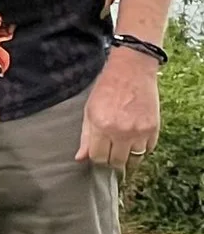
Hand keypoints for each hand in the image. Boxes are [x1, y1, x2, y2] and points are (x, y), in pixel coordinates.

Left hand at [77, 47, 162, 166]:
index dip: (97, 159)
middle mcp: (122, 132)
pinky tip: (135, 142)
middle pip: (117, 162)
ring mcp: (140, 131)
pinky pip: (149, 150)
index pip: (98, 158)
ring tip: (123, 151)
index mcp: (102, 127)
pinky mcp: (154, 128)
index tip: (98, 155)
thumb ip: (86, 137)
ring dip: (128, 159)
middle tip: (110, 156)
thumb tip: (80, 159)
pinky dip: (142, 149)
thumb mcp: (89, 111)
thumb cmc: (107, 89)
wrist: (132, 71)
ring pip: (135, 160)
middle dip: (112, 162)